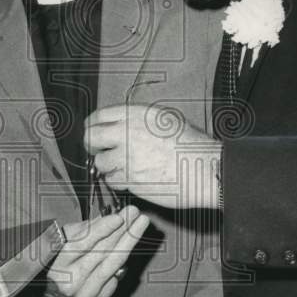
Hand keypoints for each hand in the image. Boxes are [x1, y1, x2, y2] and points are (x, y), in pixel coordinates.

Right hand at [39, 206, 149, 296]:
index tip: (118, 217)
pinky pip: (116, 273)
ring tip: (140, 223)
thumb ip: (84, 231)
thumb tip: (106, 217)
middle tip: (134, 213)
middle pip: (102, 252)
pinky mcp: (100, 296)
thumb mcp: (63, 243)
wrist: (56, 296)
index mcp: (59, 264)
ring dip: (129, 241)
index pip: (82, 244)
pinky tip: (131, 242)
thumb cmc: (60, 263)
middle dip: (121, 230)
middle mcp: (72, 280)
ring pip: (113, 263)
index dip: (102, 229)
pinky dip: (124, 256)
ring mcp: (87, 291)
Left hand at [85, 104, 220, 209]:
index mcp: (136, 115)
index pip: (99, 116)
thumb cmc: (192, 146)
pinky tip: (131, 178)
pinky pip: (112, 181)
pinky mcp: (130, 179)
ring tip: (122, 167)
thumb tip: (120, 125)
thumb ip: (138, 121)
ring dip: (107, 167)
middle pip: (91, 138)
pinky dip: (118, 182)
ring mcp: (127, 157)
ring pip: (100, 163)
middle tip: (98, 151)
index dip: (93, 125)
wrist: (206, 169)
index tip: (93, 131)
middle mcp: (128, 134)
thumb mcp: (165, 119)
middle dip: (92, 146)